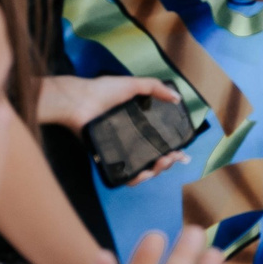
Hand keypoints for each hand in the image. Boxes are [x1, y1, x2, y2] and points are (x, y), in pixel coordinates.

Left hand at [36, 77, 189, 185]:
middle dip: (168, 162)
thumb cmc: (104, 92)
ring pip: (142, 169)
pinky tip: (144, 173)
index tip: (183, 152)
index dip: (173, 149)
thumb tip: (177, 98)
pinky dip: (136, 178)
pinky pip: (124, 175)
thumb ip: (156, 88)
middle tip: (172, 157)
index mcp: (139, 124)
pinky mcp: (108, 159)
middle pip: (154, 158)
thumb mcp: (133, 85)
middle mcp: (132, 139)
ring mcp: (121, 151)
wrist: (79, 101)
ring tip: (160, 163)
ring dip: (155, 171)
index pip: (160, 140)